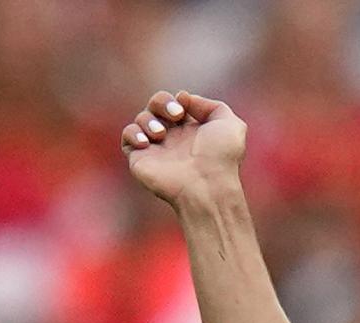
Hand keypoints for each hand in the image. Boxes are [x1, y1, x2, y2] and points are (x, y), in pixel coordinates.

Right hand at [122, 90, 246, 207]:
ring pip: (142, 117)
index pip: (177, 103)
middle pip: (157, 104)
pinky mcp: (140, 158)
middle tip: (176, 115)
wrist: (205, 186)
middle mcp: (175, 137)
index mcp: (195, 129)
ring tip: (161, 134)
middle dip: (162, 102)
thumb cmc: (220, 157)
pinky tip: (146, 142)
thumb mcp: (231, 125)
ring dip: (149, 120)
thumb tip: (185, 98)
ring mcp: (157, 147)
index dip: (177, 99)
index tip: (184, 104)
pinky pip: (127, 136)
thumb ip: (214, 106)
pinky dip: (133, 133)